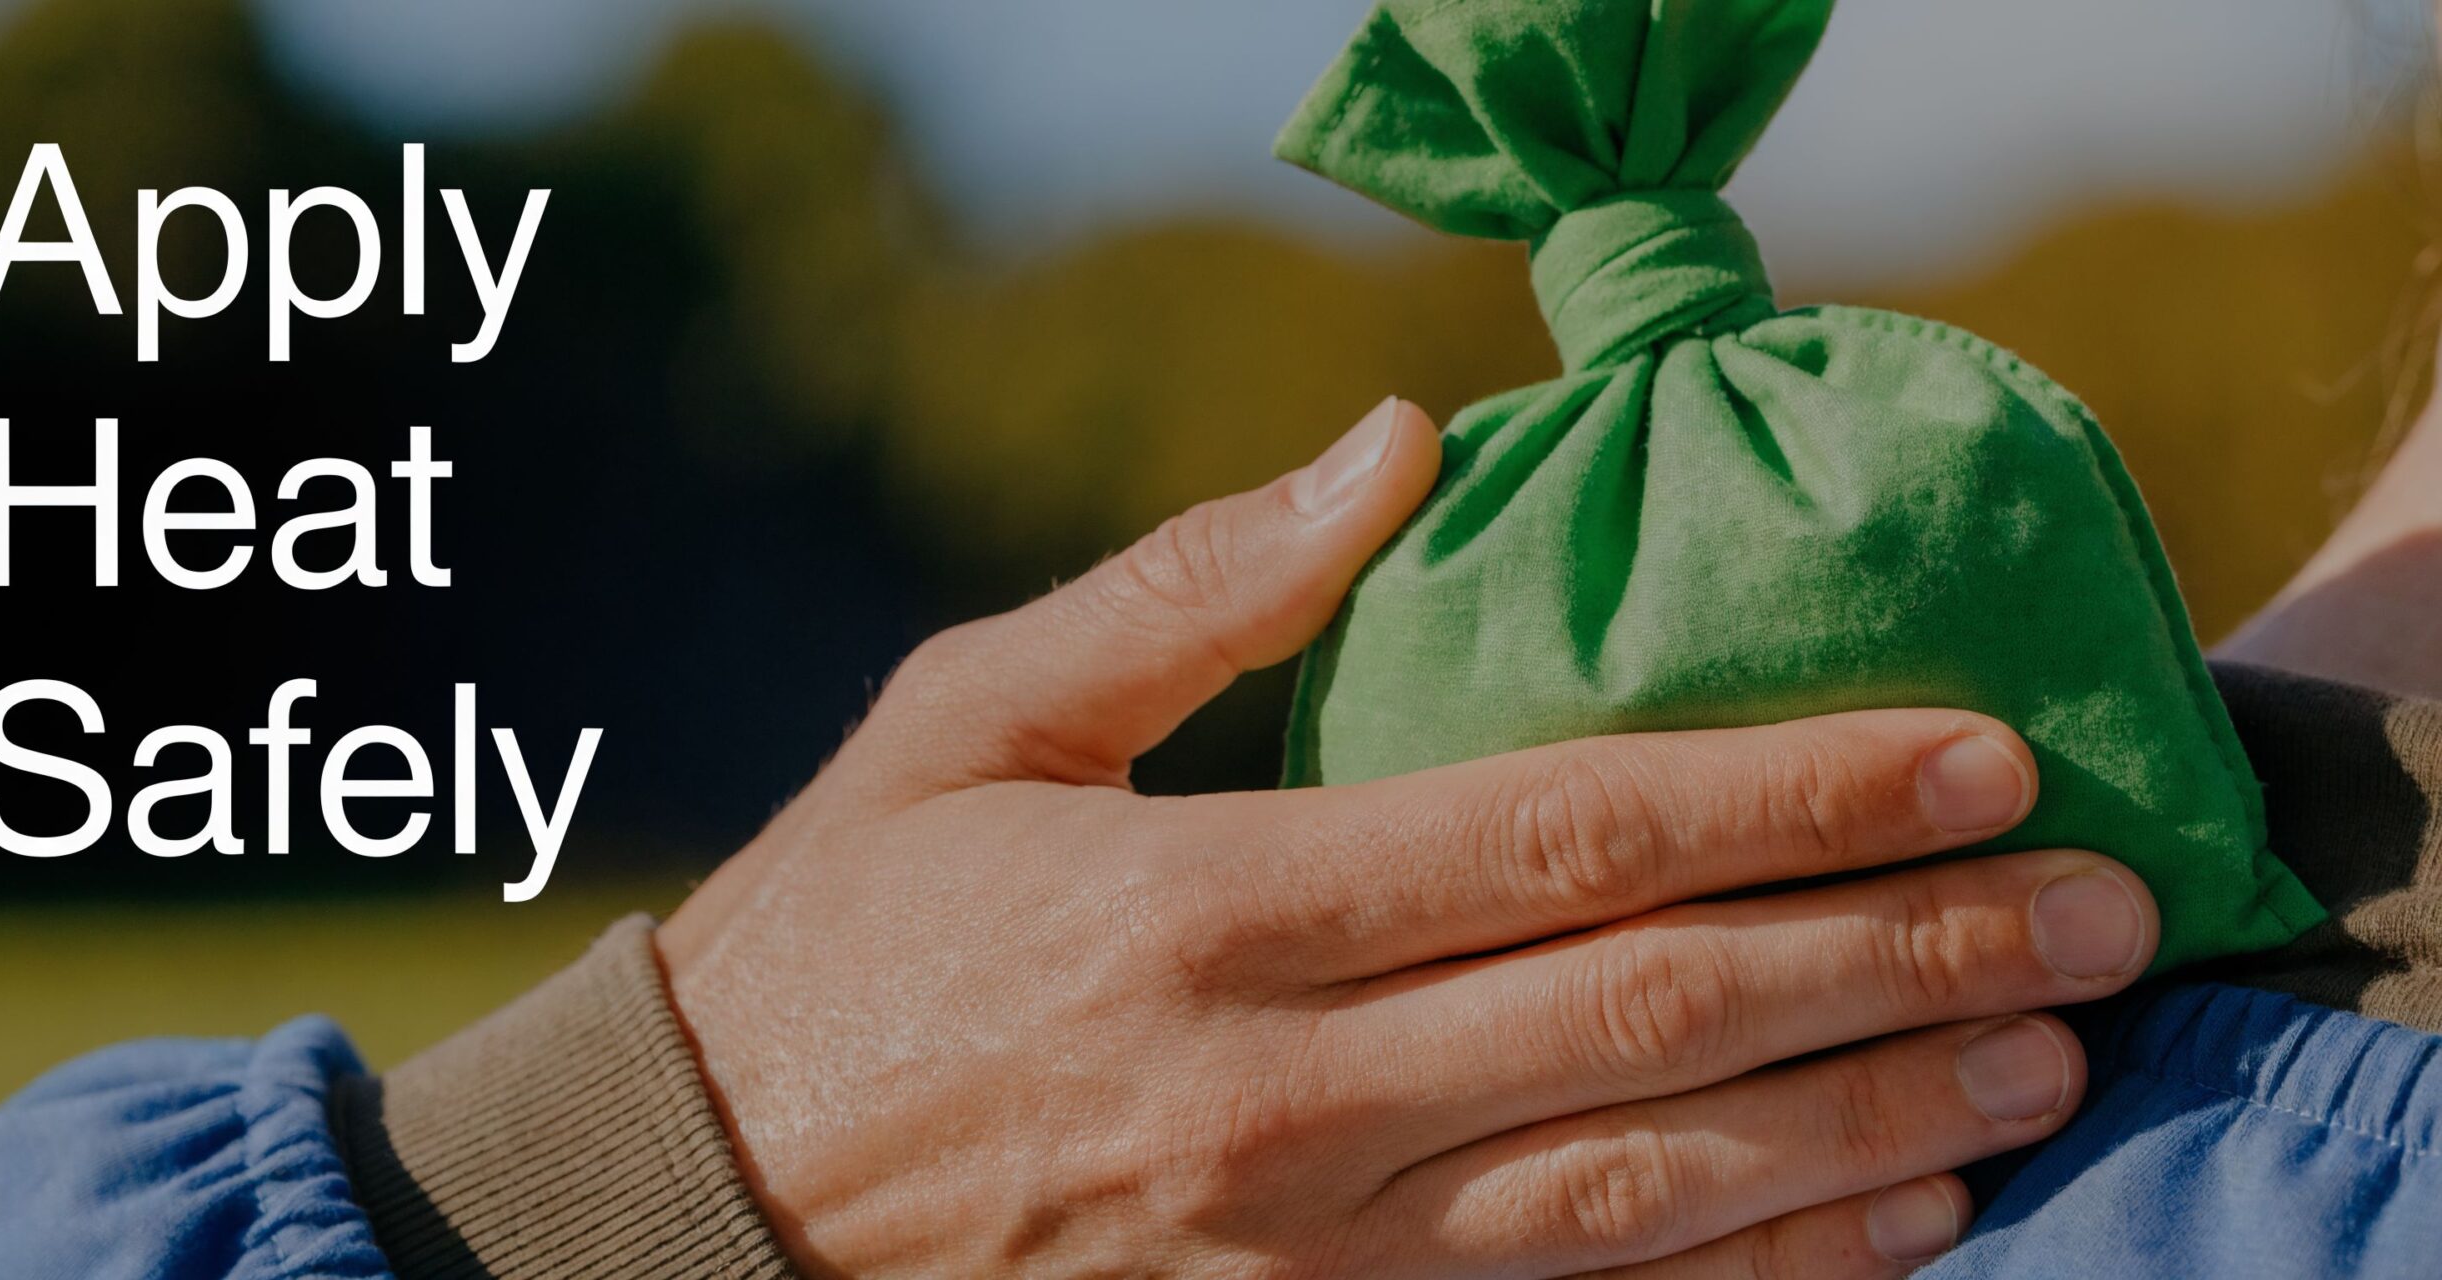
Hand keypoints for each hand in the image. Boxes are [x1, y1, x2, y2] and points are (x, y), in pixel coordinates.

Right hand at [658, 398, 2159, 1278]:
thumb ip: (1194, 588)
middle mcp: (1277, 1098)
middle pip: (1653, 1016)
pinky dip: (1753, 1278)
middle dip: (1897, 952)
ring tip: (2047, 1060)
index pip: (1561, 839)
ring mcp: (1300, 1258)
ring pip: (1647, 1196)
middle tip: (2095, 909)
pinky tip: (1895, 1224)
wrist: (705, 1220)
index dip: (1791, 792)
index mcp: (1203, 912)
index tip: (1972, 752)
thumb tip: (1395, 443)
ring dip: (1870, 1123)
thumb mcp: (971, 722)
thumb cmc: (842, 941)